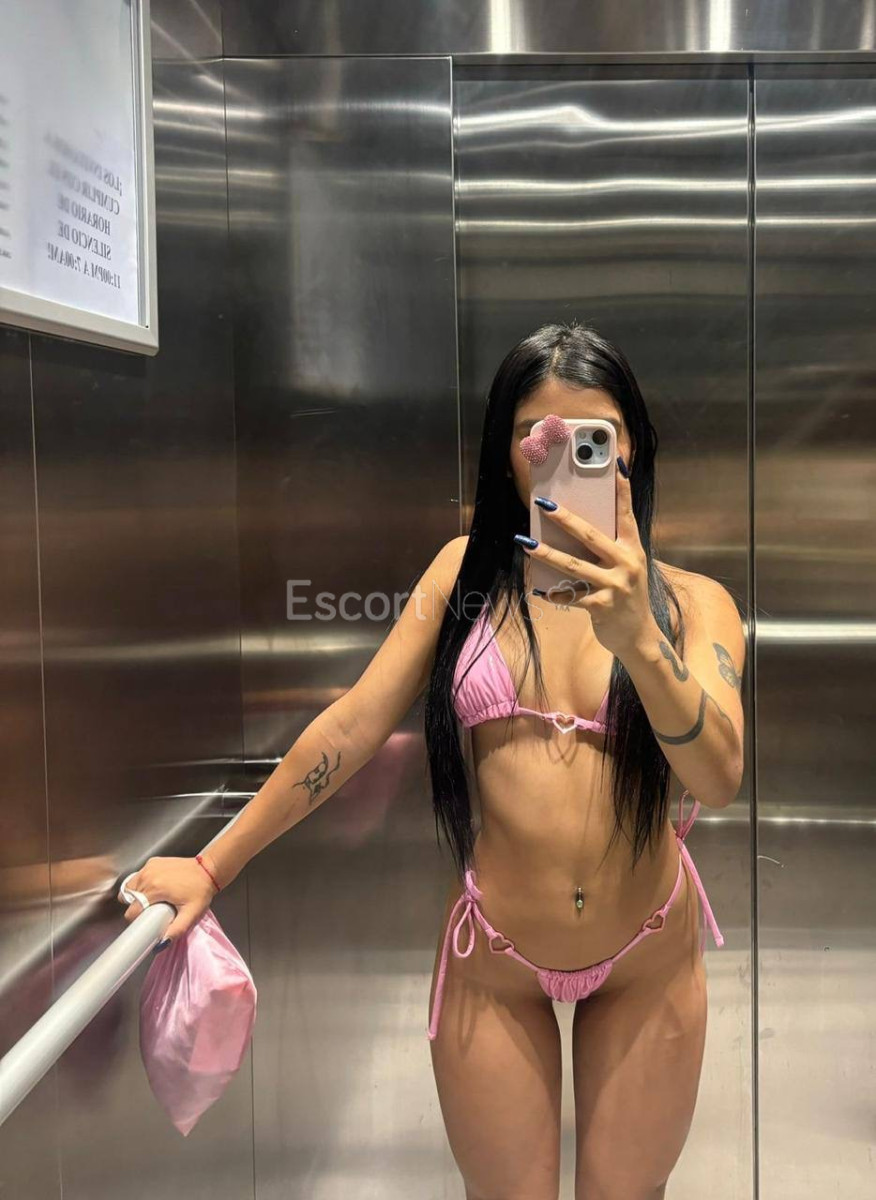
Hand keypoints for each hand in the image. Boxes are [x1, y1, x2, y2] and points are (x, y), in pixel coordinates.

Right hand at [117, 855, 217, 944]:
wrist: (208, 870)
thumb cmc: (201, 891)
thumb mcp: (192, 914)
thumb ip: (177, 930)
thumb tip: (162, 943)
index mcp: (155, 889)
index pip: (131, 910)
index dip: (137, 919)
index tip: (146, 920)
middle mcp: (148, 876)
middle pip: (128, 898)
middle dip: (136, 906)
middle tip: (150, 909)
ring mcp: (149, 867)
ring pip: (130, 886)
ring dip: (136, 894)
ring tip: (151, 899)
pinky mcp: (152, 862)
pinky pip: (139, 876)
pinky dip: (142, 883)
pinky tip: (155, 887)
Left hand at [518, 455, 657, 658]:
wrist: (640, 637)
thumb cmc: (627, 597)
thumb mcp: (626, 568)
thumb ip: (609, 549)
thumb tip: (576, 528)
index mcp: (633, 548)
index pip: (626, 513)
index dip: (622, 489)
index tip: (615, 464)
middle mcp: (626, 563)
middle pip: (591, 535)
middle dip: (565, 519)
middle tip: (543, 504)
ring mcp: (615, 585)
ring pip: (574, 566)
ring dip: (547, 554)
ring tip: (525, 543)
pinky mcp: (603, 606)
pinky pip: (571, 597)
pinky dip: (554, 594)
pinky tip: (539, 590)